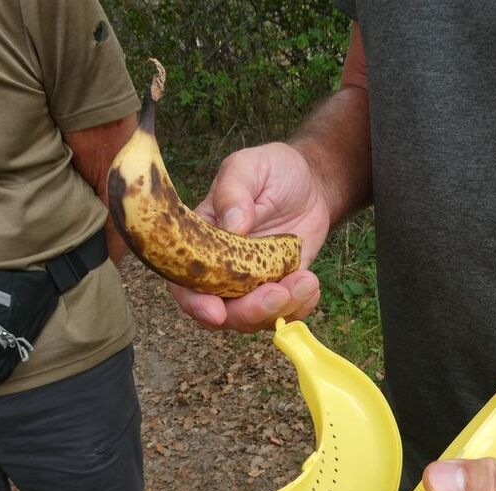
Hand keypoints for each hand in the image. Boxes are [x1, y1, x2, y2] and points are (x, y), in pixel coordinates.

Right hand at [170, 142, 331, 331]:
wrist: (310, 183)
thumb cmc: (272, 170)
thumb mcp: (249, 167)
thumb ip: (235, 191)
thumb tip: (232, 225)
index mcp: (201, 242)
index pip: (184, 282)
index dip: (194, 303)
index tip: (215, 312)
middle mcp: (221, 269)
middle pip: (222, 311)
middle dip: (248, 312)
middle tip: (277, 293)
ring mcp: (251, 283)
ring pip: (255, 318)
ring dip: (280, 309)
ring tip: (306, 281)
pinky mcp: (279, 288)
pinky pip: (284, 313)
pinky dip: (299, 308)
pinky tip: (311, 284)